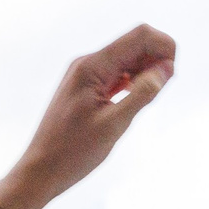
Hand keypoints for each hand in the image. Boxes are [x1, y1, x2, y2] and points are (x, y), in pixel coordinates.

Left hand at [13, 24, 174, 200]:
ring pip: (127, 59)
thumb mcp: (113, 125)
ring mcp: (85, 75)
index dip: (164, 48)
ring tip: (145, 101)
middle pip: (135, 44)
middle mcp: (87, 63)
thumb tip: (166, 68)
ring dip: (145, 72)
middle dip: (156, 60)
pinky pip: (117, 75)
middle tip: (160, 92)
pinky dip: (132, 83)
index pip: (140, 36)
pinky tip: (134, 102)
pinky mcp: (85, 88)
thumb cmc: (71, 153)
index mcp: (91, 66)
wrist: (39, 172)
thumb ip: (142, 94)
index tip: (170, 77)